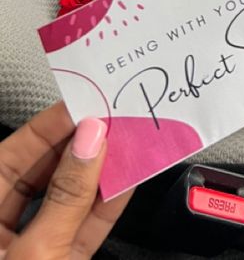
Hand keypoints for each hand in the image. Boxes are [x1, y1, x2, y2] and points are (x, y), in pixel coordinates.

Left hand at [0, 102, 132, 257]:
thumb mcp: (38, 253)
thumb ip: (66, 198)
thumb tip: (91, 142)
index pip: (9, 158)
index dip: (46, 129)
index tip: (81, 106)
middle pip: (38, 176)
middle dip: (77, 148)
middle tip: (108, 121)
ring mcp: (27, 252)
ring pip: (64, 202)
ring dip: (97, 175)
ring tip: (124, 144)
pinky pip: (80, 230)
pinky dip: (104, 208)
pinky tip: (126, 183)